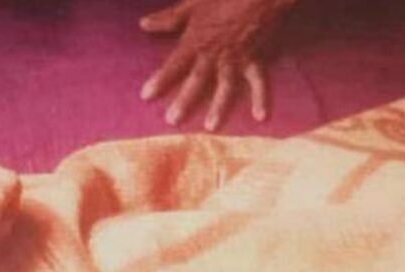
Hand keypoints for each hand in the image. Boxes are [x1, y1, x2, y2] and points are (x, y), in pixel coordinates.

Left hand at [139, 0, 291, 129]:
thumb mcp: (192, 4)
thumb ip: (169, 18)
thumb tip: (144, 24)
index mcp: (196, 41)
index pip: (174, 65)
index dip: (160, 80)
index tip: (146, 96)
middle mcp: (214, 54)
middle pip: (197, 81)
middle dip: (184, 101)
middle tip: (172, 121)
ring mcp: (235, 59)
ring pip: (225, 86)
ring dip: (218, 107)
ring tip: (211, 127)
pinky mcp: (255, 59)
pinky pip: (259, 81)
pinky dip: (261, 98)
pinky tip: (261, 117)